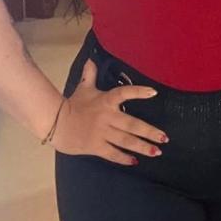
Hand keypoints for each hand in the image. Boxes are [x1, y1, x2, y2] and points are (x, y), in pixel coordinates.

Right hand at [52, 59, 166, 164]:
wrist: (55, 123)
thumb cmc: (72, 104)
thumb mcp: (83, 88)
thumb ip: (90, 75)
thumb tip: (90, 59)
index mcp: (106, 101)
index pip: (124, 93)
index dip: (138, 92)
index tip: (153, 93)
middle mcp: (107, 117)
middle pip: (132, 125)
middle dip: (150, 132)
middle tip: (165, 138)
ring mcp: (102, 133)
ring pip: (126, 141)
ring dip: (142, 147)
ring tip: (156, 151)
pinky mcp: (95, 146)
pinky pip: (112, 153)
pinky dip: (123, 158)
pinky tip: (134, 161)